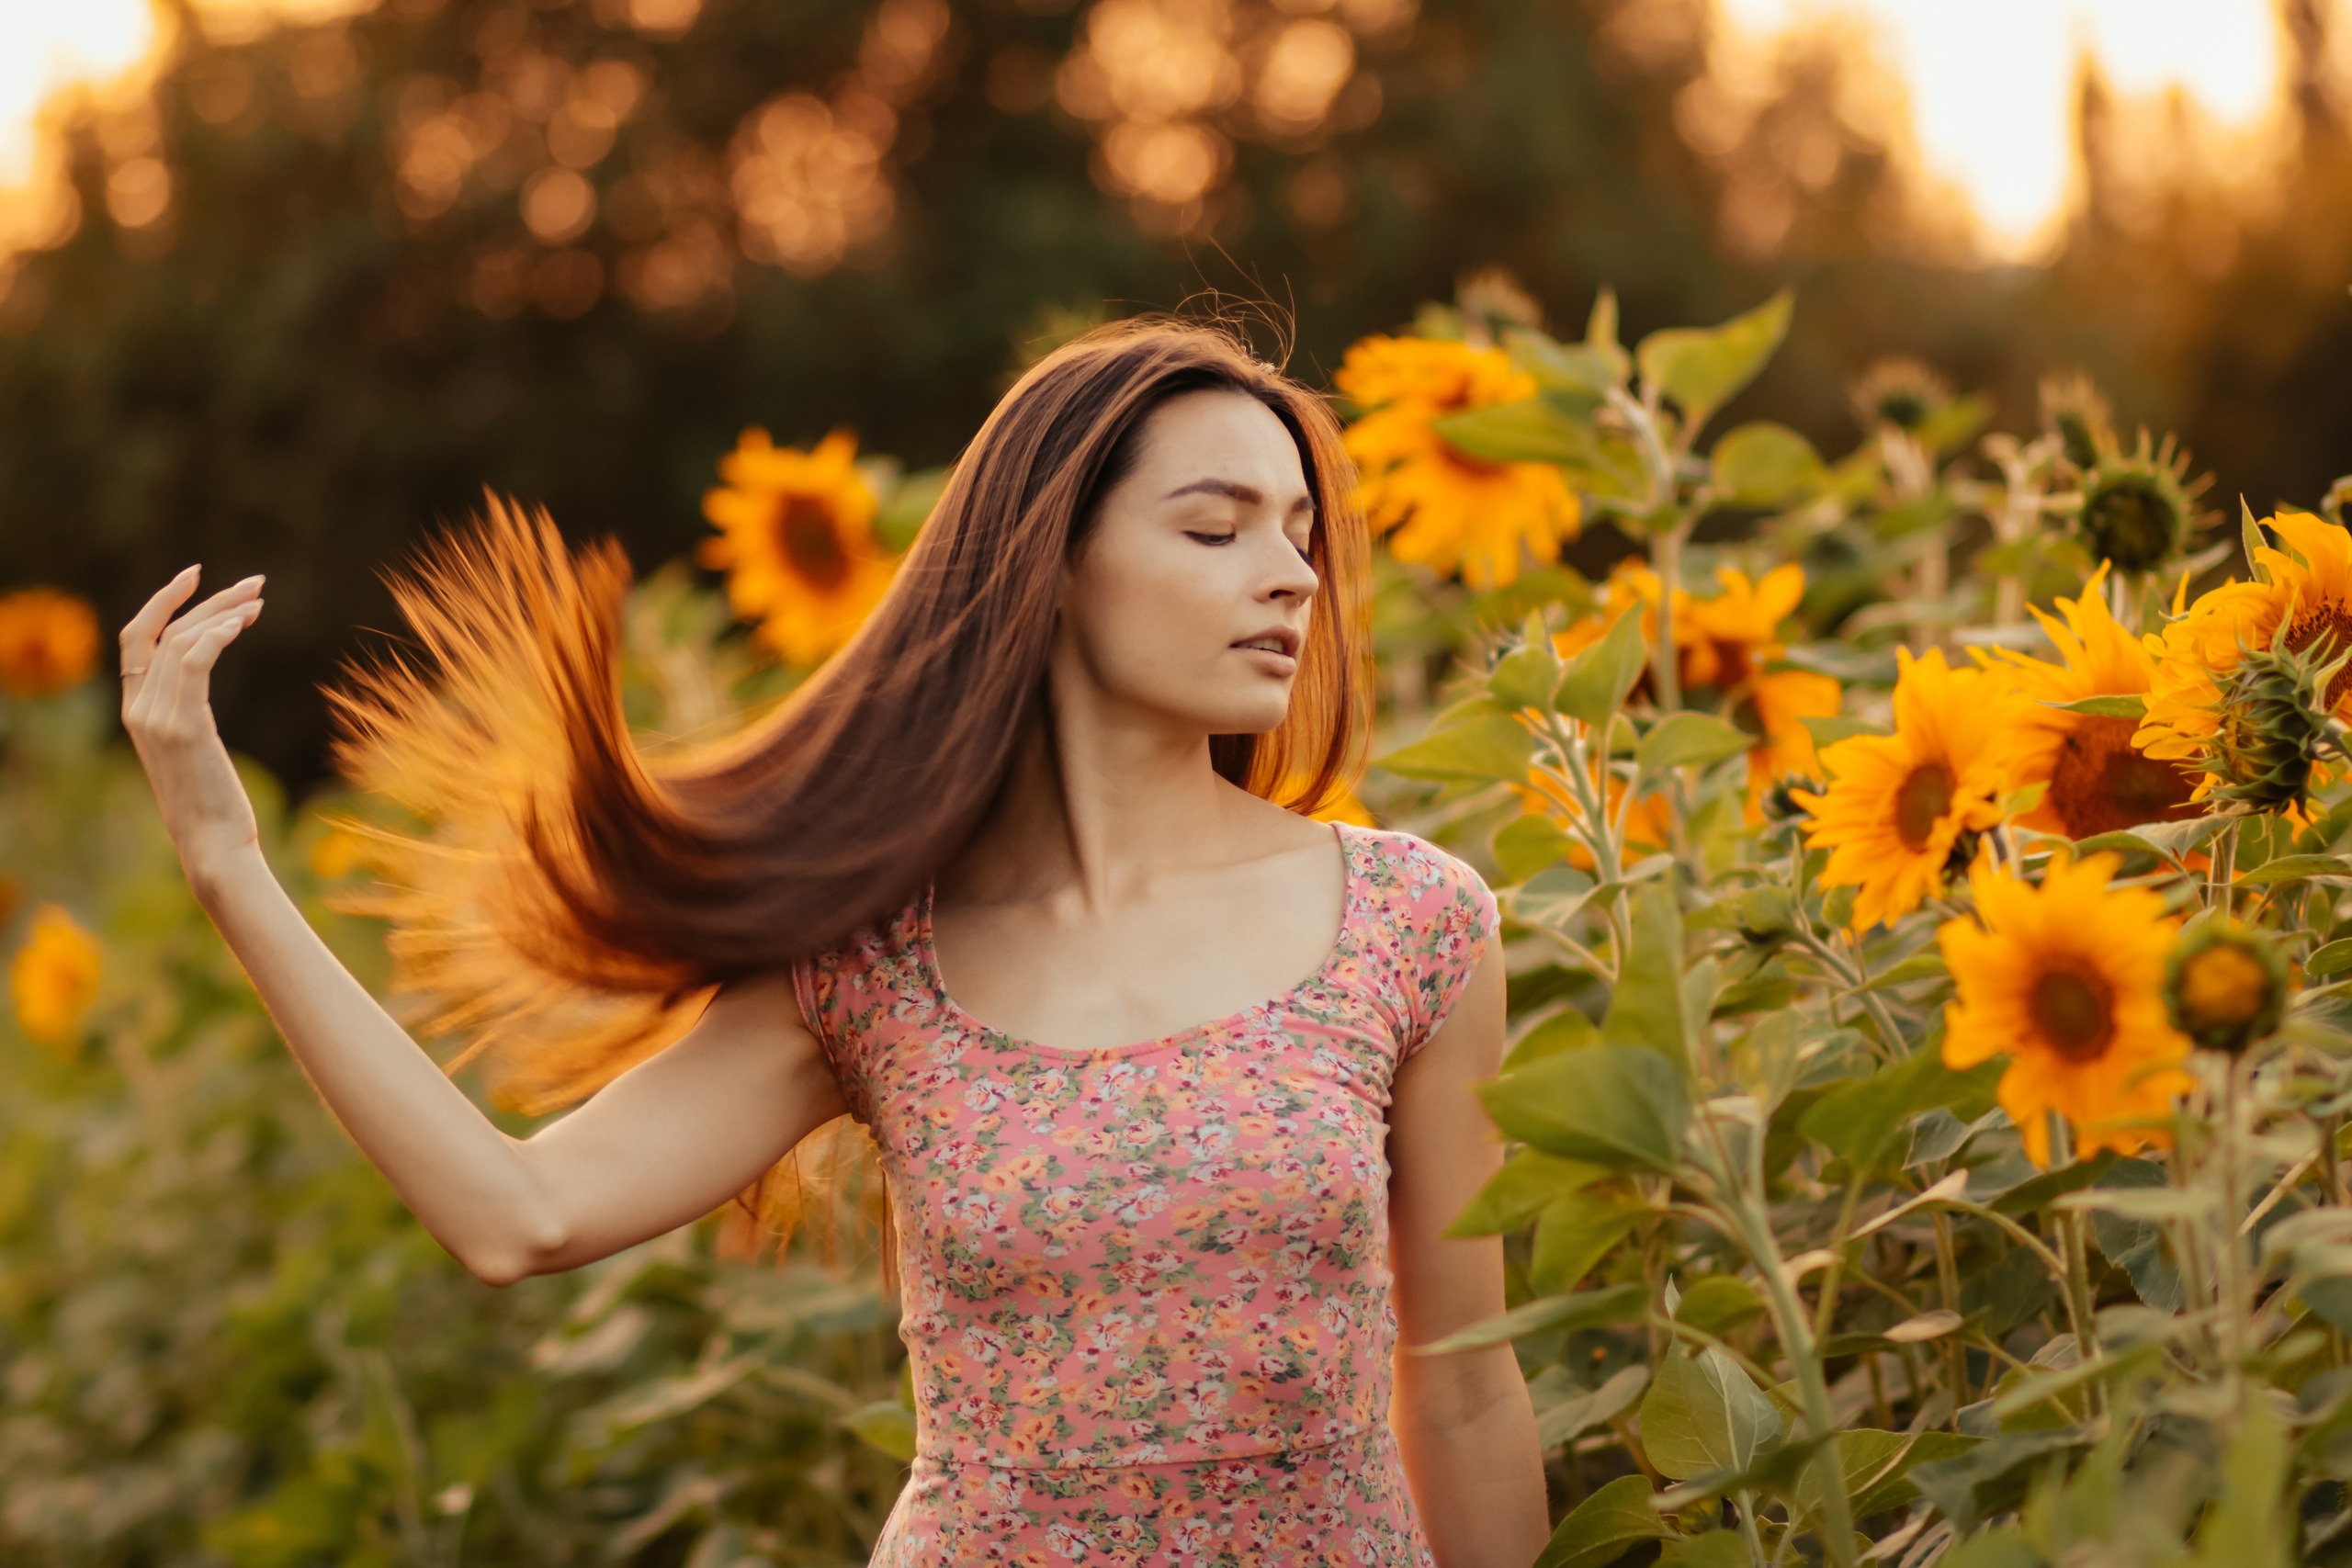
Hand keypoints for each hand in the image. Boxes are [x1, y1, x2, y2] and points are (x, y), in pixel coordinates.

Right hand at [120, 565, 267, 886]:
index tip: (197, 576)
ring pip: (183, 640)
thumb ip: (187, 714)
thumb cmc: (215, 804)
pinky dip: (218, 634)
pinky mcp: (183, 727)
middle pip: (165, 632)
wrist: (213, 845)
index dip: (162, 602)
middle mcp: (139, 710)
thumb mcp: (194, 751)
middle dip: (209, 599)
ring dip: (224, 612)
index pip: (137, 640)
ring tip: (260, 600)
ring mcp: (157, 718)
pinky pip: (193, 662)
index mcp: (136, 712)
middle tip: (254, 583)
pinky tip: (243, 623)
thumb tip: (201, 683)